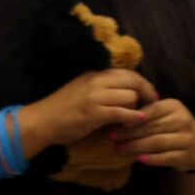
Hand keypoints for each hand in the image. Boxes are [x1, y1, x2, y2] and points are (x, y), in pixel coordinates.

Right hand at [25, 69, 155, 146]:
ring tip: (138, 117)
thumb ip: (102, 87)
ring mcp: (95, 97)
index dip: (143, 83)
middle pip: (133, 81)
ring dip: (138, 108)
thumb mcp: (83, 89)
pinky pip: (122, 112)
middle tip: (153, 104)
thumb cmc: (62, 108)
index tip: (151, 94)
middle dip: (147, 93)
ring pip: (130, 96)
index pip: (127, 73)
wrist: (41, 121)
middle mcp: (97, 81)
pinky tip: (138, 122)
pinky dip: (134, 117)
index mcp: (95, 75)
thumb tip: (125, 90)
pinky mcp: (94, 113)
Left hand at [105, 98, 194, 171]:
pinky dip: (151, 159)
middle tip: (112, 139)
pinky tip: (138, 159)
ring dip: (136, 146)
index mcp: (174, 106)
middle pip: (151, 127)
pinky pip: (165, 157)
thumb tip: (119, 115)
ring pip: (157, 142)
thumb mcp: (164, 114)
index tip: (113, 125)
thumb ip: (147, 113)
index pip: (150, 111)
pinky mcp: (186, 155)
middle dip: (129, 134)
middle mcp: (182, 120)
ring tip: (120, 149)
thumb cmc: (173, 127)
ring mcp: (186, 138)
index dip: (131, 119)